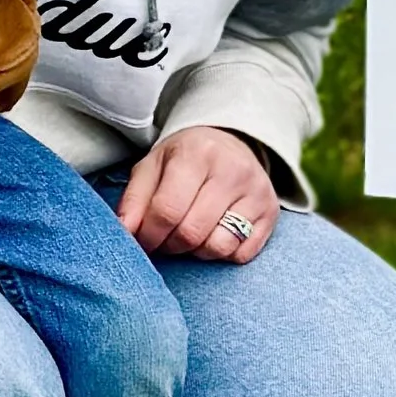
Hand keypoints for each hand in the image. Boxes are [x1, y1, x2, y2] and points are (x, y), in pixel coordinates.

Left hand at [118, 126, 278, 263]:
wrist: (230, 143)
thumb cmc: (184, 160)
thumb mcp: (153, 167)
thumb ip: (133, 200)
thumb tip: (124, 234)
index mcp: (197, 154)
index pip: (167, 210)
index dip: (149, 235)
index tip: (143, 239)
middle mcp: (233, 170)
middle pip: (192, 233)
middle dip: (170, 245)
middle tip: (164, 239)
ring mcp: (257, 192)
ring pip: (218, 247)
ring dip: (196, 251)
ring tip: (190, 235)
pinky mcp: (271, 212)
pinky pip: (242, 253)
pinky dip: (223, 254)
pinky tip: (214, 234)